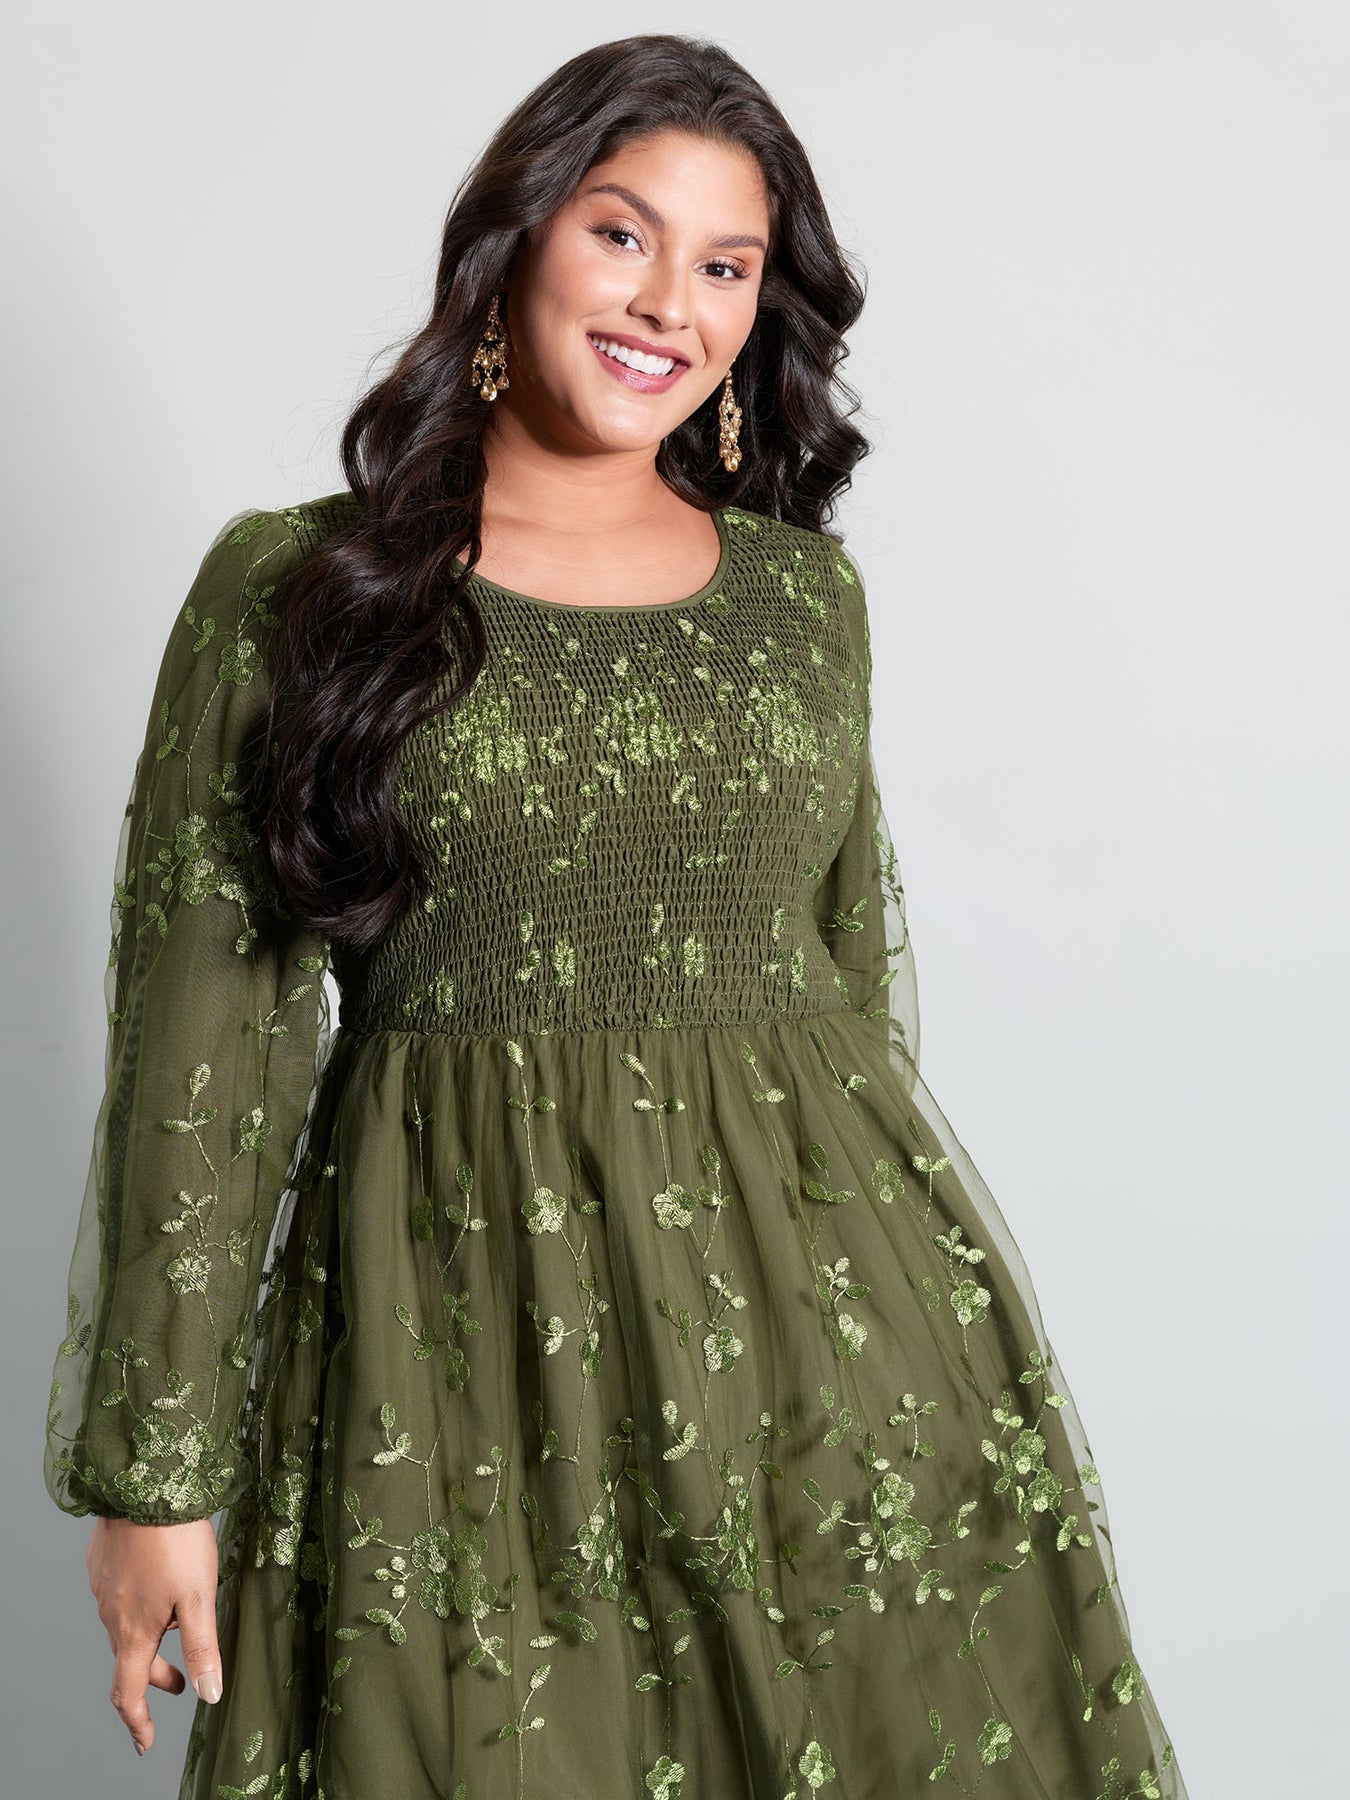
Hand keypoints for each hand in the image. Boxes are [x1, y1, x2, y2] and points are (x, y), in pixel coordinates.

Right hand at [86, 1515, 221, 1756]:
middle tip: (181, 1682)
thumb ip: (202, 1646)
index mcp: (134, 1631)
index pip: (128, 1693)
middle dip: (154, 1677)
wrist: (145, 1485)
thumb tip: (208, 1695)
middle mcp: (112, 1615)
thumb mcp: (199, 1596)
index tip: (145, 1743)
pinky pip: (119, 1598)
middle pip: (130, 1661)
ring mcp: (104, 1589)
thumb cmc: (176, 1541)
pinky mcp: (104, 1565)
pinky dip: (139, 1607)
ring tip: (178, 1626)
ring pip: (125, 1627)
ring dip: (148, 1639)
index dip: (137, 1722)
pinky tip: (159, 1586)